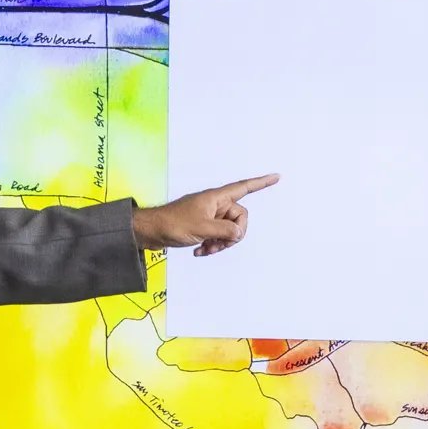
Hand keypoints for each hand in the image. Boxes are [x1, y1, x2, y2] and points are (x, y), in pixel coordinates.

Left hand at [133, 173, 276, 254]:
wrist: (150, 231)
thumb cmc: (172, 224)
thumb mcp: (202, 229)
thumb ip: (225, 231)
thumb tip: (239, 234)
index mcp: (216, 198)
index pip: (244, 187)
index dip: (261, 182)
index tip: (276, 176)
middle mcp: (215, 204)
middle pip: (239, 218)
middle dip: (232, 235)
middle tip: (218, 244)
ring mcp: (209, 216)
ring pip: (228, 231)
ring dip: (221, 243)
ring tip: (206, 249)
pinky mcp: (202, 226)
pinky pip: (217, 237)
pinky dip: (211, 246)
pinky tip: (199, 252)